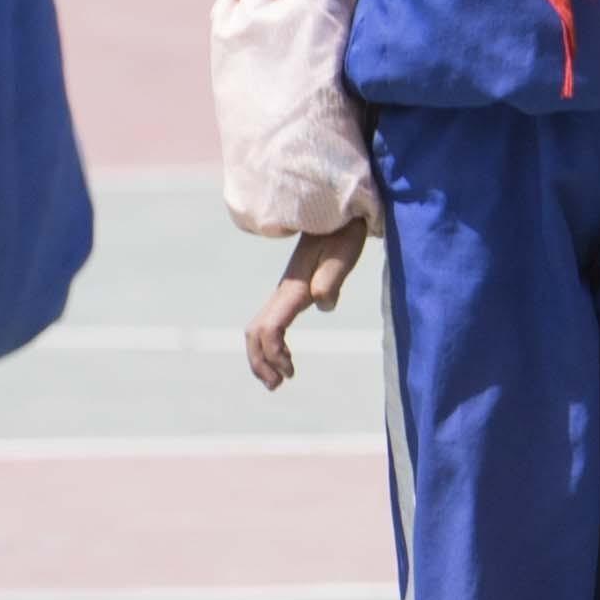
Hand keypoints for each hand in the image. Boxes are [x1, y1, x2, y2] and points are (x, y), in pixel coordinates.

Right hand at [245, 222, 366, 390]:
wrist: (341, 213)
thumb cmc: (345, 233)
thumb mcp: (343, 254)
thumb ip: (331, 279)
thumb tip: (322, 303)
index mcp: (293, 288)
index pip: (269, 328)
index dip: (273, 354)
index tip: (291, 372)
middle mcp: (284, 291)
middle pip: (255, 332)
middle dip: (260, 362)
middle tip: (278, 385)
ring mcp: (285, 291)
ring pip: (259, 328)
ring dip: (262, 355)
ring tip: (278, 379)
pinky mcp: (293, 290)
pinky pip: (271, 322)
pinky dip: (271, 344)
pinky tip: (286, 355)